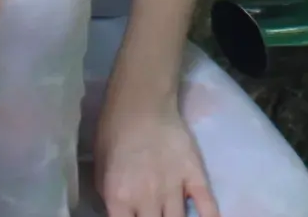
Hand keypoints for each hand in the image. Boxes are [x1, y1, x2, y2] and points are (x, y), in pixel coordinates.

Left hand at [95, 98, 217, 216]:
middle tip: (155, 216)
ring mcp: (174, 188)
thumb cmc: (114, 132)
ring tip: (173, 216)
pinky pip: (207, 204)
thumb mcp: (100, 169)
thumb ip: (111, 198)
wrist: (141, 102)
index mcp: (119, 199)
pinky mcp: (195, 174)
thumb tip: (121, 213)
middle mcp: (148, 200)